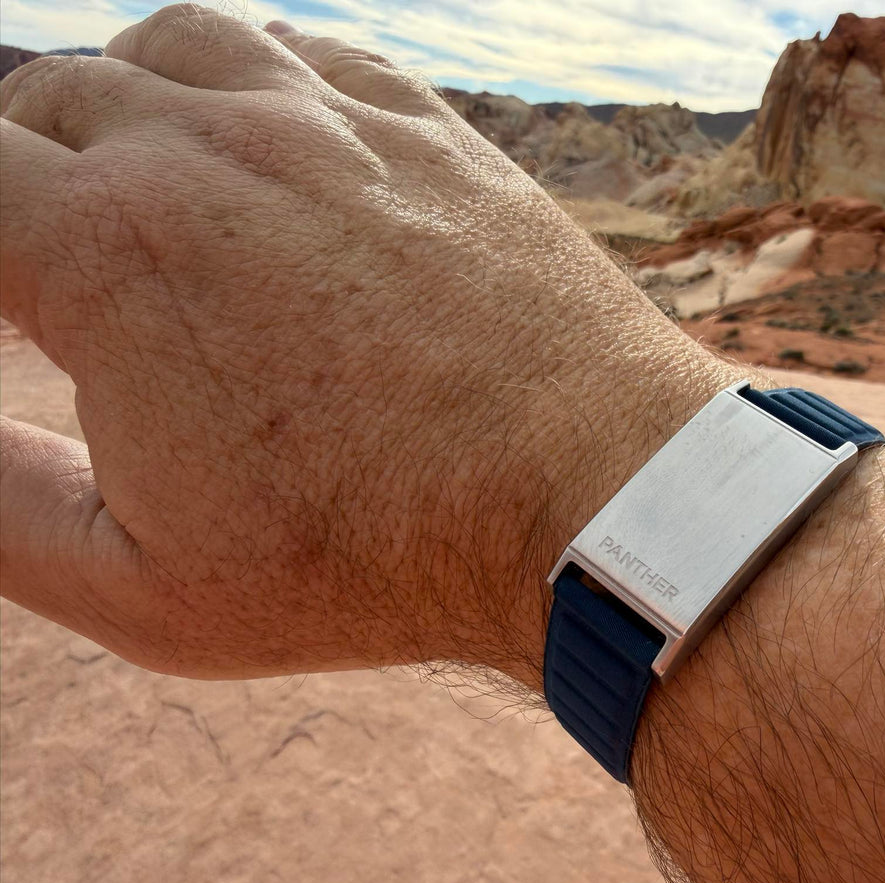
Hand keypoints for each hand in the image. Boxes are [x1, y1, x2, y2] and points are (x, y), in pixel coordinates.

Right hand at [0, 4, 737, 682]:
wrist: (585, 494)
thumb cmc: (376, 553)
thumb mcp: (145, 584)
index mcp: (109, 250)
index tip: (14, 299)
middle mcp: (210, 150)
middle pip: (50, 99)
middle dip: (22, 173)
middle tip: (53, 261)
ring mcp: (330, 124)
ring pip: (173, 46)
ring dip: (127, 101)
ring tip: (133, 178)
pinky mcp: (427, 128)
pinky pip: (305, 52)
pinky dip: (249, 76)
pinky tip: (258, 133)